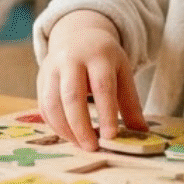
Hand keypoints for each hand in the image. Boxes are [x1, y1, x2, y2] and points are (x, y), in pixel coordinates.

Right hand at [37, 10, 147, 150]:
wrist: (78, 36)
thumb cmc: (104, 59)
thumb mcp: (123, 73)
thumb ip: (131, 103)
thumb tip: (142, 134)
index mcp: (98, 55)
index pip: (102, 86)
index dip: (106, 113)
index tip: (111, 137)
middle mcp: (71, 59)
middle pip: (72, 95)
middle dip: (81, 126)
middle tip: (92, 147)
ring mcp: (52, 68)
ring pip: (52, 103)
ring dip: (66, 129)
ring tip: (81, 144)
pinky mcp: (41, 80)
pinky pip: (44, 107)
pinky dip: (55, 126)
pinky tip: (70, 136)